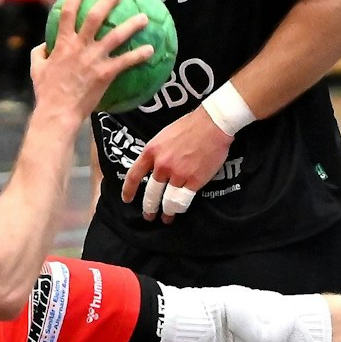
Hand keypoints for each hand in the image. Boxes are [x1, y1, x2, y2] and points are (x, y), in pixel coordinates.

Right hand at [31, 0, 150, 123]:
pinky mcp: (105, 73)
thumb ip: (39, 53)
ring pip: (116, 36)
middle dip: (108, 1)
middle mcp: (79, 47)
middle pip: (95, 17)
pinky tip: (151, 50)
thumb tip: (44, 45)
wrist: (57, 113)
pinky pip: (126, 61)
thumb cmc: (46, 93)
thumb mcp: (36, 69)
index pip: (67, 13)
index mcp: (62, 44)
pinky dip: (139, 55)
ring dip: (131, 25)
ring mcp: (93, 59)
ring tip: (144, 18)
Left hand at [119, 102, 234, 223]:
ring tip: (166, 218)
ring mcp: (177, 175)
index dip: (129, 190)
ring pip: (167, 200)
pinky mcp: (194, 181)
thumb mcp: (164, 136)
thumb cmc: (190, 126)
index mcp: (151, 152)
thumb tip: (154, 167)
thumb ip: (157, 153)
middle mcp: (161, 166)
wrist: (213, 123)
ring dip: (166, 212)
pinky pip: (183, 200)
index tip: (127, 199)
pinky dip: (179, 208)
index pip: (134, 176)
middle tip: (149, 215)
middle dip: (149, 207)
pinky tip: (178, 211)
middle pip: (151, 193)